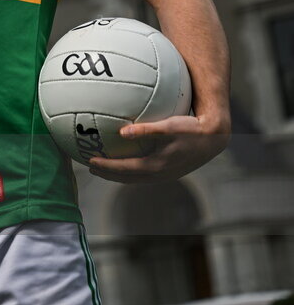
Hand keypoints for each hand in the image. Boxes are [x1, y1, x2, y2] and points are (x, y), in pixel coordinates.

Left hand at [88, 113, 229, 182]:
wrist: (214, 138)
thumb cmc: (191, 128)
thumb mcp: (168, 126)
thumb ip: (146, 130)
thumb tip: (122, 131)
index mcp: (157, 166)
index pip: (125, 169)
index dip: (106, 167)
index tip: (90, 161)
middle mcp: (159, 174)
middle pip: (127, 178)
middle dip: (107, 174)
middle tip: (90, 166)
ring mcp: (165, 174)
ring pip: (135, 178)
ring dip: (118, 174)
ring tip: (103, 167)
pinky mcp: (169, 170)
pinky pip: (144, 173)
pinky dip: (130, 170)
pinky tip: (126, 159)